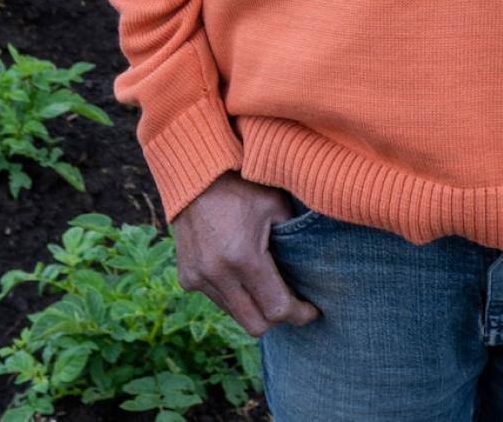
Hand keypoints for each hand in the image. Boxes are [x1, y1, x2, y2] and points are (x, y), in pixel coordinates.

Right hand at [169, 172, 320, 337]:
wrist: (195, 176)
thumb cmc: (242, 186)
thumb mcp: (277, 205)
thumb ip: (297, 237)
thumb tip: (317, 264)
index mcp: (244, 258)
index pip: (277, 309)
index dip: (300, 314)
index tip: (312, 310)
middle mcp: (218, 274)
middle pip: (256, 325)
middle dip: (278, 318)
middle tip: (291, 303)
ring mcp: (198, 278)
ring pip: (235, 314)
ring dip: (253, 306)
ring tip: (265, 283)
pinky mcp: (186, 278)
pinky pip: (216, 300)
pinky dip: (232, 294)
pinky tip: (239, 272)